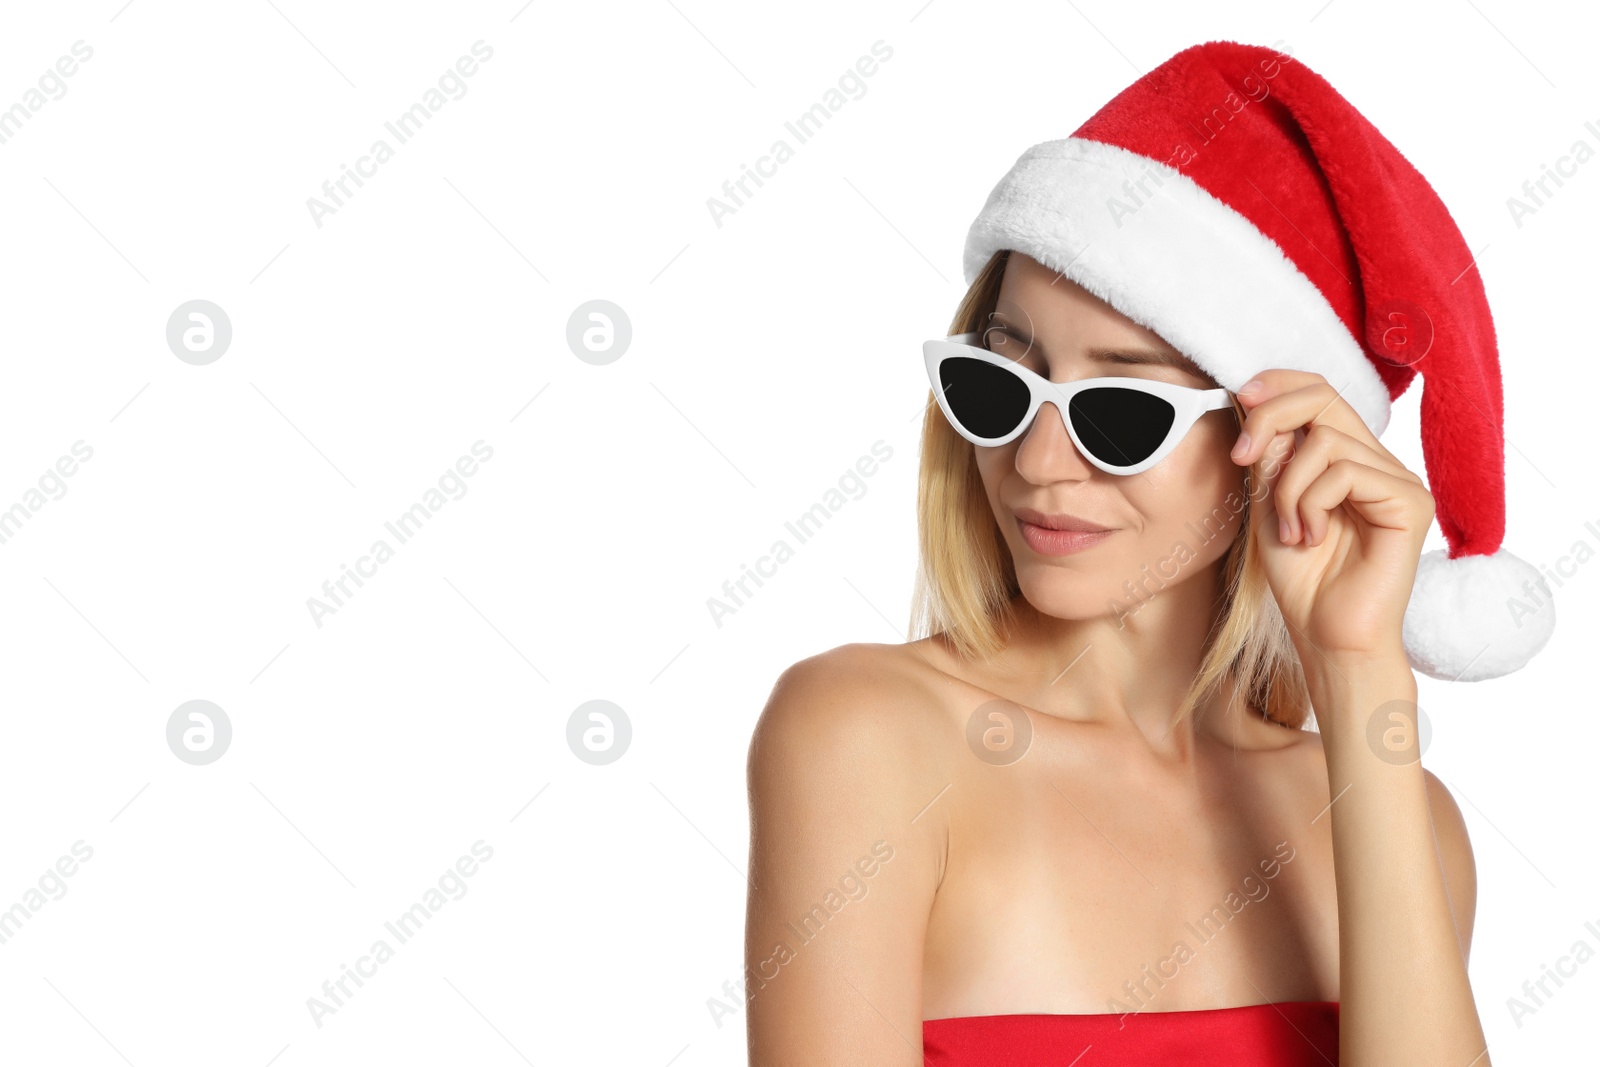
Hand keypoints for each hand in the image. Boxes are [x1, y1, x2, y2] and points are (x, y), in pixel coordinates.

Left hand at [1229, 371, 1435, 664]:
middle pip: (1325, 398)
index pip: (1320, 394)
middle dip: (1271, 418)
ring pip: (1327, 441)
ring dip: (1288, 487)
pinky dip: (1311, 503)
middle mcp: (1378, 463)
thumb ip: (1273, 456)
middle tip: (1243, 456)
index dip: (1280, 383)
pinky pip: (1345, 472)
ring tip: (1290, 531)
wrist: (1326, 636)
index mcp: (1347, 459)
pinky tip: (1311, 538)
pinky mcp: (1410, 502)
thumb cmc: (1301, 580)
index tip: (1241, 395)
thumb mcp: (1271, 504)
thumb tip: (1260, 403)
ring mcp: (1398, 480)